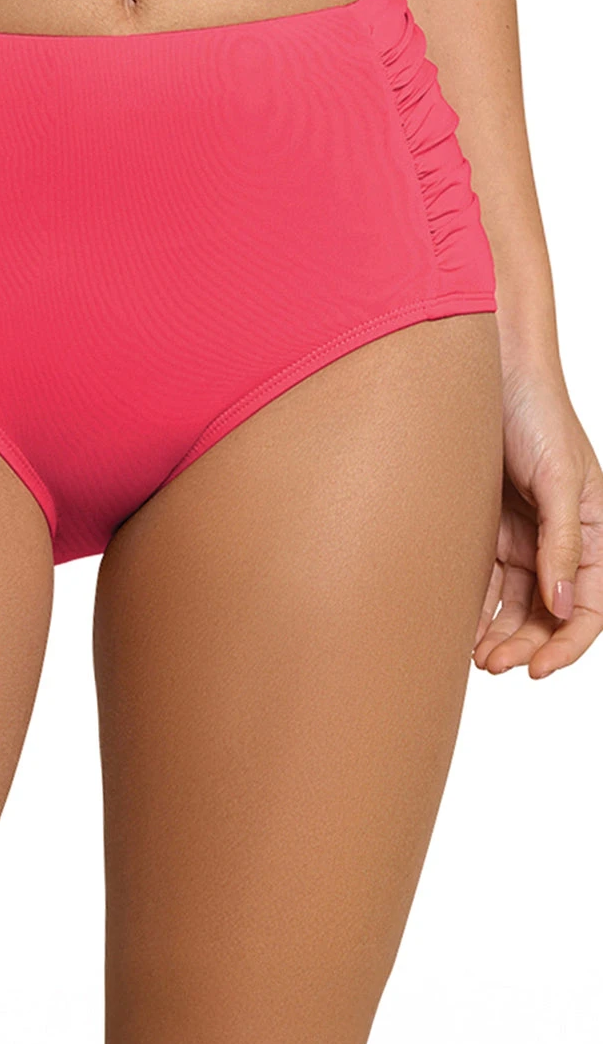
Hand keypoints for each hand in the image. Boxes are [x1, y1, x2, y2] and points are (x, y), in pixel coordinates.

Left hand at [474, 363, 602, 677]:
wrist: (489, 374)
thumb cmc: (537, 414)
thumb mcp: (560, 478)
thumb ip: (564, 542)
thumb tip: (562, 606)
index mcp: (593, 534)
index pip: (589, 608)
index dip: (568, 644)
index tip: (538, 669)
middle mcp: (556, 543)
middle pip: (547, 615)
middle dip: (526, 646)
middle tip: (493, 665)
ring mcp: (519, 539)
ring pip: (512, 606)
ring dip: (497, 636)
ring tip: (475, 658)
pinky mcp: (483, 532)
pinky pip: (481, 583)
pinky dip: (473, 610)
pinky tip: (455, 630)